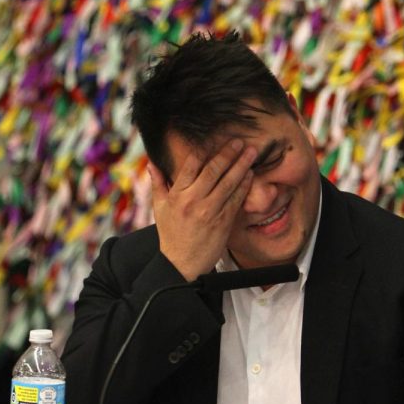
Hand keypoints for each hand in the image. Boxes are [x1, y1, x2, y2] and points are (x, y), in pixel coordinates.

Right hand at [148, 139, 255, 280]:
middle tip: (239, 141)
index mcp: (177, 195)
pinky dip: (244, 185)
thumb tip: (152, 163)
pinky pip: (236, 199)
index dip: (204, 151)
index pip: (191, 166)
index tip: (215, 139)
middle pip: (213, 171)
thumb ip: (158, 183)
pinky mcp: (223, 222)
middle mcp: (193, 201)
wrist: (181, 264)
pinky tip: (250, 175)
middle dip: (228, 154)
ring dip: (241, 166)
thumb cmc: (171, 234)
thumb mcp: (159, 208)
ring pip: (228, 183)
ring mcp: (209, 211)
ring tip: (251, 153)